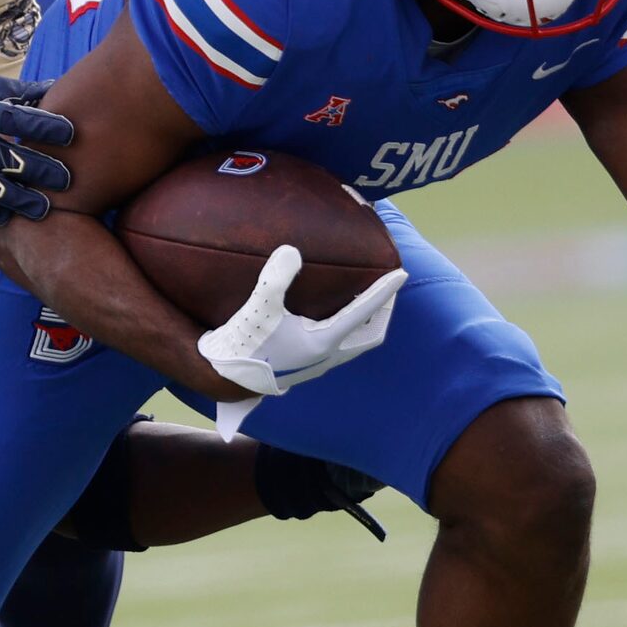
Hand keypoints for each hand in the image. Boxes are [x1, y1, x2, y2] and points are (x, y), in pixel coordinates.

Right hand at [0, 67, 73, 223]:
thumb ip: (23, 93)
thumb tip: (62, 88)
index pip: (11, 117)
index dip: (40, 126)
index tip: (70, 133)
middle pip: (1, 156)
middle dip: (36, 169)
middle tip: (66, 180)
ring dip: (16, 199)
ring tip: (44, 209)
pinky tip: (6, 217)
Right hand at [197, 246, 406, 408]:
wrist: (225, 376)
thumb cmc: (245, 343)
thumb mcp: (258, 308)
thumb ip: (275, 279)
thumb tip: (291, 250)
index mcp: (324, 342)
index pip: (363, 314)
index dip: (383, 292)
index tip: (401, 274)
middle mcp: (328, 357)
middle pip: (370, 336)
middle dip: (383, 313)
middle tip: (388, 291)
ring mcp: (317, 365)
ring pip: (355, 345)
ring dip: (365, 325)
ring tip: (363, 303)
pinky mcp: (304, 366)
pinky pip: (338, 347)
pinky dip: (347, 330)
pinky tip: (329, 318)